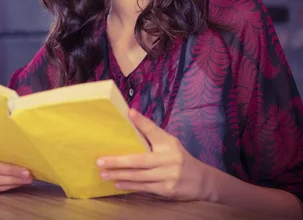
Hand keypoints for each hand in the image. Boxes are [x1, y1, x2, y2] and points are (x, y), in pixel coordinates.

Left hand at [97, 109, 211, 200]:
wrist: (201, 180)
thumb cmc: (178, 158)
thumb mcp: (169, 142)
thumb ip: (151, 133)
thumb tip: (130, 115)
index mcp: (168, 144)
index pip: (154, 130)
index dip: (142, 122)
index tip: (130, 112)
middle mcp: (169, 159)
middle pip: (140, 160)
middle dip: (118, 162)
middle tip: (100, 161)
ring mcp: (168, 176)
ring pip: (139, 176)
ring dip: (120, 175)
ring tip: (104, 173)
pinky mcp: (167, 190)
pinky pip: (145, 187)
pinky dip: (130, 185)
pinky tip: (118, 183)